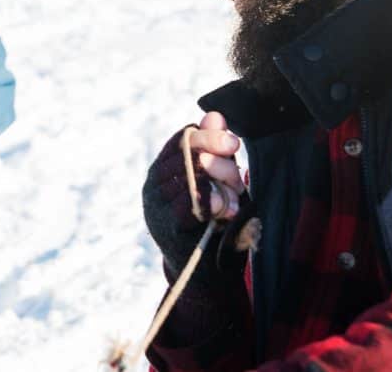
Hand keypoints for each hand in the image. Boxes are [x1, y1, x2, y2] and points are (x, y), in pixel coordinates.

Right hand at [143, 112, 246, 286]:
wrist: (209, 275)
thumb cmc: (216, 222)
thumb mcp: (220, 182)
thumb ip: (216, 150)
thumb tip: (214, 114)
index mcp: (164, 168)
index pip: (182, 139)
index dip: (209, 137)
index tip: (233, 144)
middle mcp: (153, 184)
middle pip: (187, 154)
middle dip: (220, 163)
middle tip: (238, 180)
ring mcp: (155, 205)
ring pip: (191, 176)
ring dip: (221, 185)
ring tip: (235, 201)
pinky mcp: (165, 226)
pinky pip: (189, 202)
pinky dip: (212, 201)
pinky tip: (225, 208)